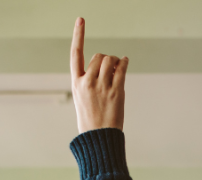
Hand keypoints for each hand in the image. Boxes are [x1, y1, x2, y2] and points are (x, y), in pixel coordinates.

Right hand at [70, 17, 127, 132]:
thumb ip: (90, 81)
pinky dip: (125, 63)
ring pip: (111, 60)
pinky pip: (122, 69)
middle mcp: (88, 82)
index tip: (81, 20)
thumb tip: (109, 64)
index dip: (78, 35)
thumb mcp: (82, 99)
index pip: (75, 54)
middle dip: (106, 59)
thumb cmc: (91, 121)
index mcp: (76, 83)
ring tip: (118, 69)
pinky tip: (125, 62)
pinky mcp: (116, 92)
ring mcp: (102, 87)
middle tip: (111, 68)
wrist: (98, 138)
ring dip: (116, 61)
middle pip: (99, 56)